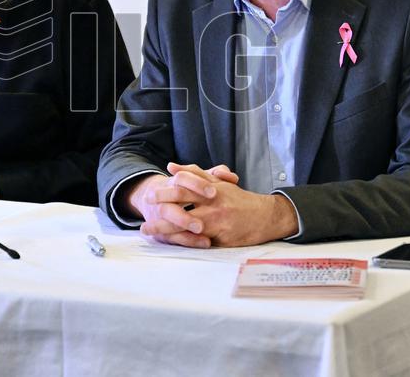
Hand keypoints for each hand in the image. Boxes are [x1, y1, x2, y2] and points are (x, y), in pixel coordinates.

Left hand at [134, 162, 298, 247]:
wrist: (265, 217)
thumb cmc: (238, 199)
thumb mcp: (218, 182)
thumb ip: (194, 174)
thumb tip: (171, 166)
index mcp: (211, 190)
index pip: (184, 189)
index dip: (165, 193)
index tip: (149, 195)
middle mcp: (214, 206)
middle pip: (182, 210)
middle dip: (161, 215)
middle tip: (144, 219)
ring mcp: (218, 224)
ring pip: (187, 229)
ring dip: (166, 231)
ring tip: (148, 231)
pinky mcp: (222, 240)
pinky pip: (199, 243)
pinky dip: (182, 243)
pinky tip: (169, 244)